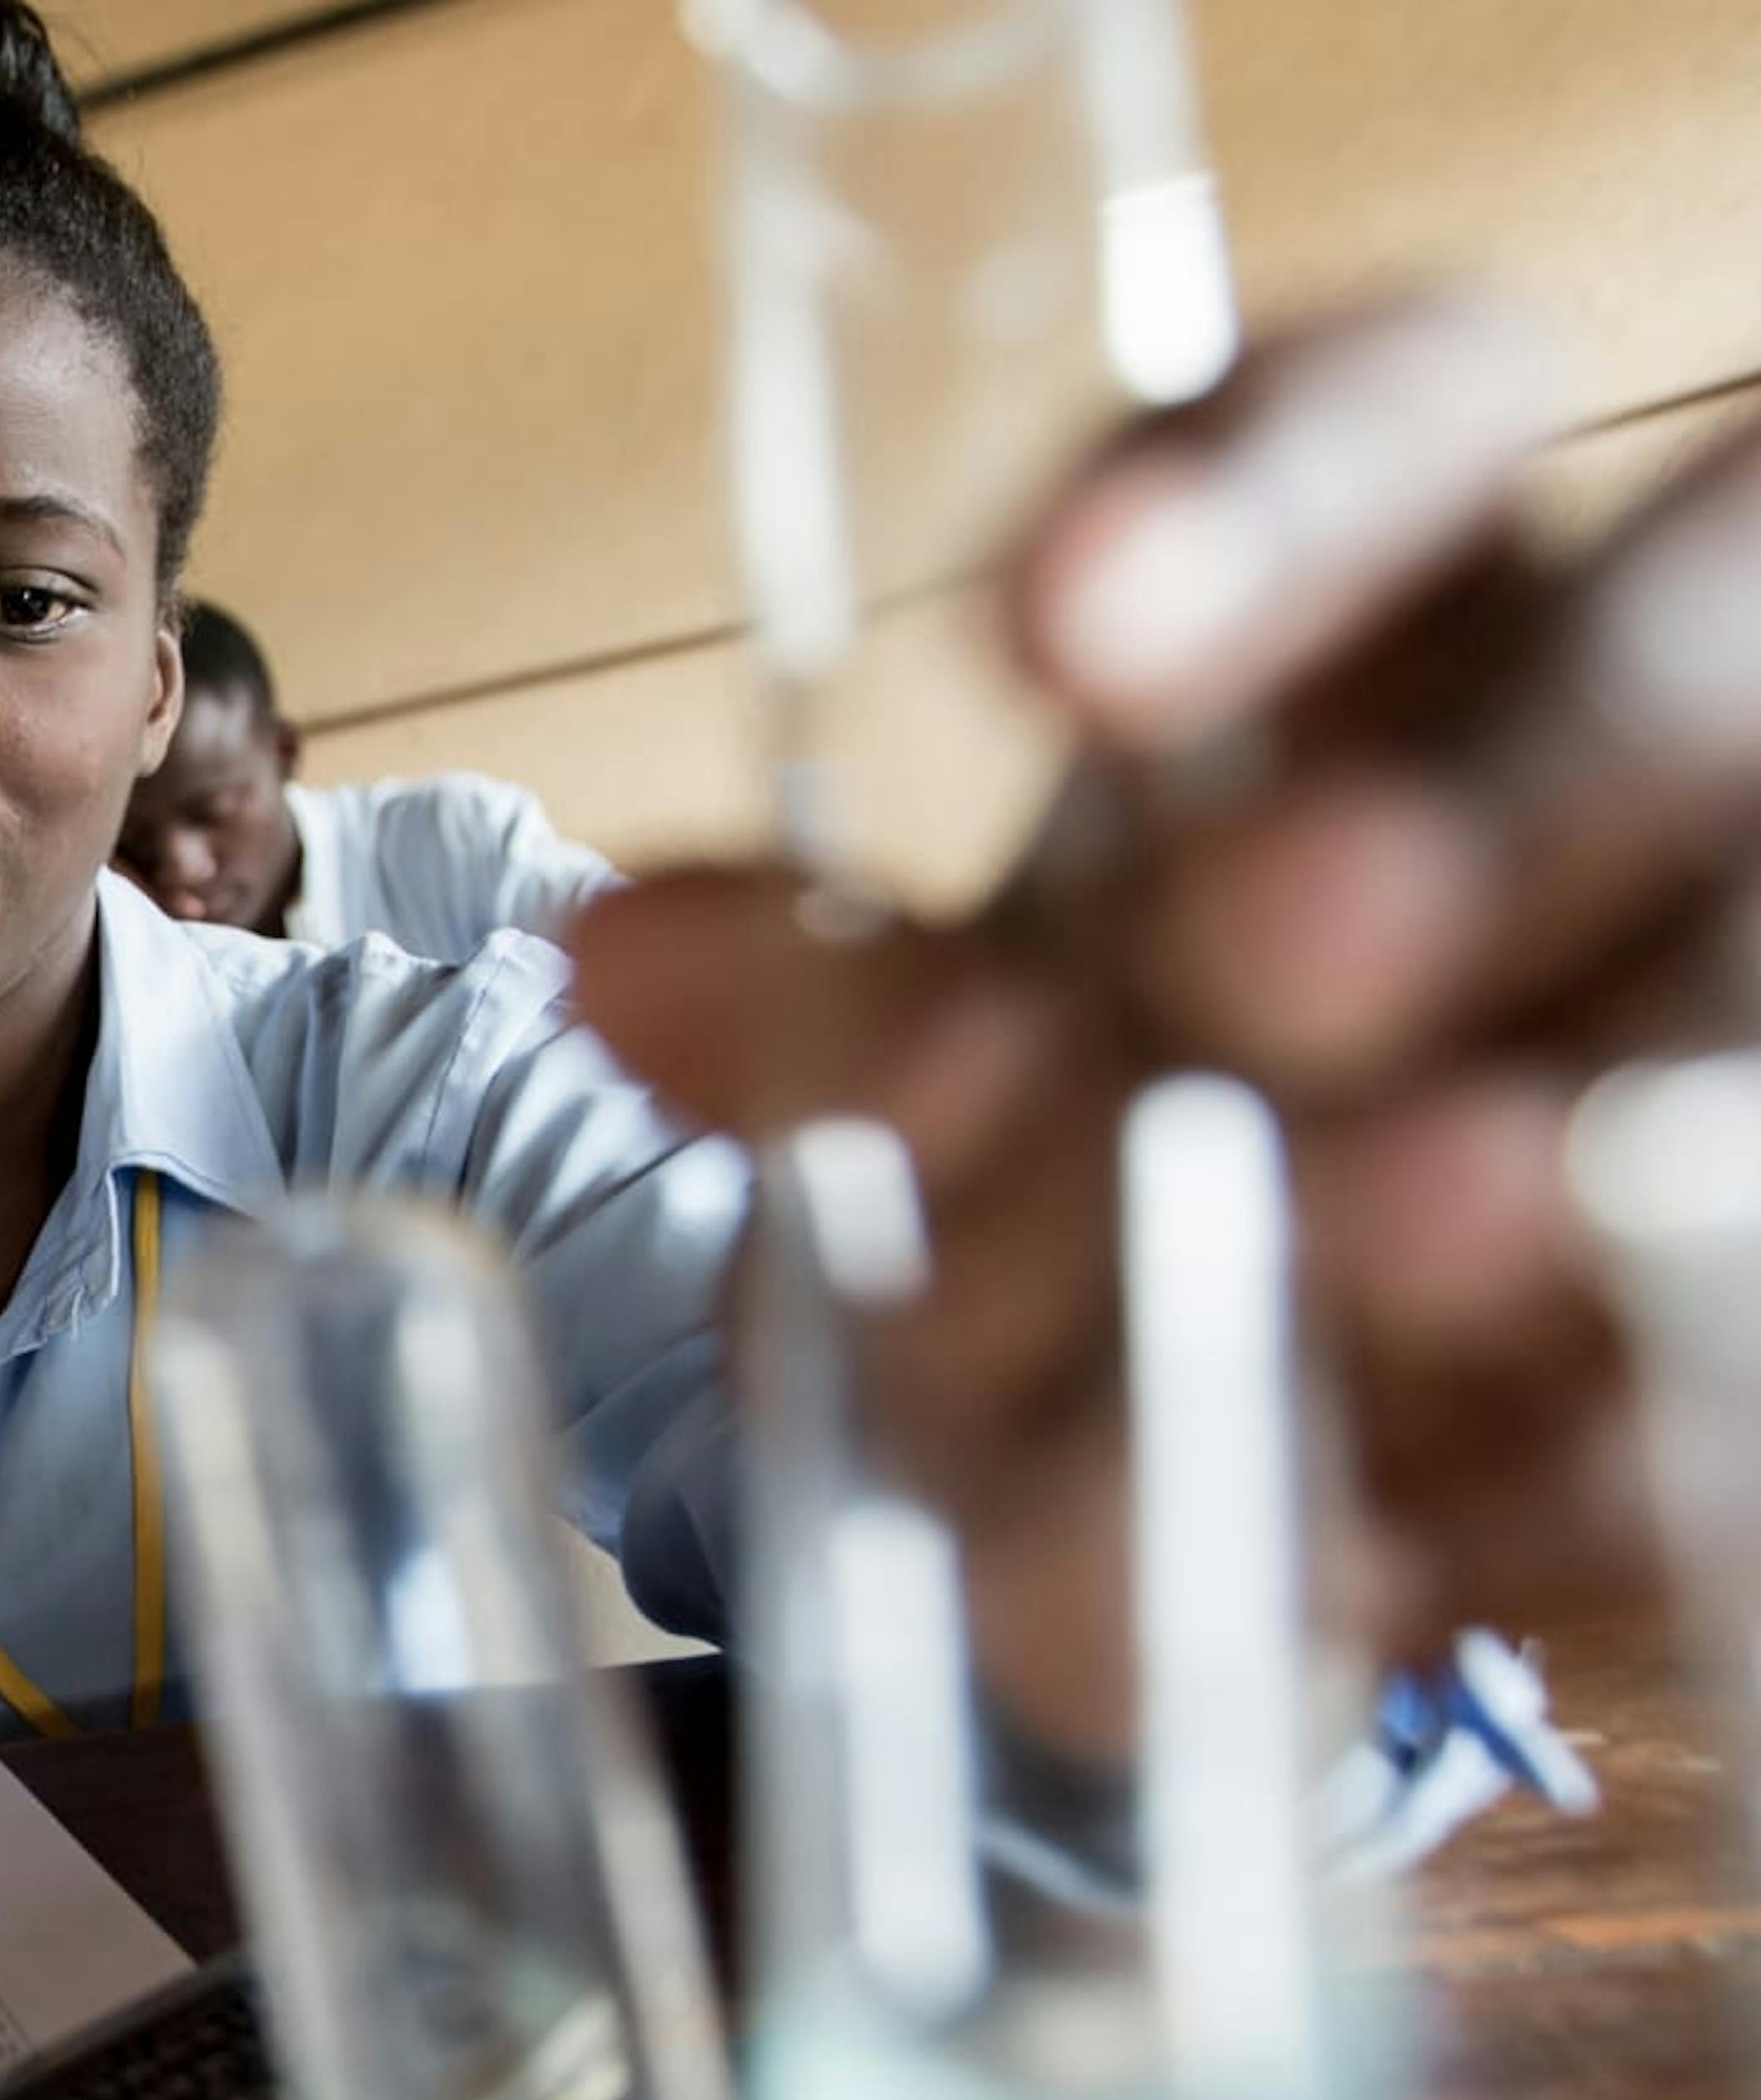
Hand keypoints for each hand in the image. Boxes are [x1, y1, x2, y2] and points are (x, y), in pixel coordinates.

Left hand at [575, 298, 1760, 1665]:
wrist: (1389, 1370)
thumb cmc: (1166, 1123)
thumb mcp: (1013, 1016)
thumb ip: (851, 984)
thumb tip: (618, 972)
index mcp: (1445, 607)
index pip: (1416, 406)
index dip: (1262, 502)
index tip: (1048, 642)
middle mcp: (1678, 751)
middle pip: (1653, 684)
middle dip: (1459, 812)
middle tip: (1244, 951)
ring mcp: (1744, 1000)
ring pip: (1712, 1018)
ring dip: (1538, 1129)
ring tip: (1369, 1225)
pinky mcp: (1743, 1310)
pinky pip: (1704, 1388)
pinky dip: (1569, 1451)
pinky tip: (1406, 1526)